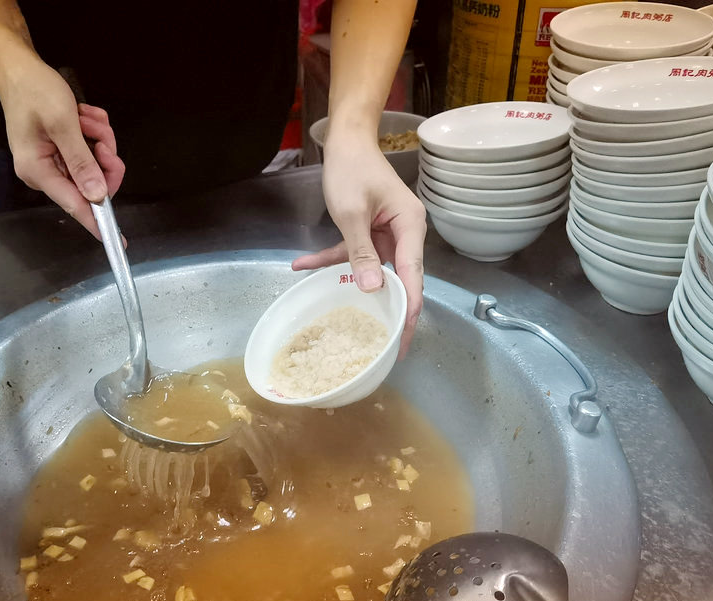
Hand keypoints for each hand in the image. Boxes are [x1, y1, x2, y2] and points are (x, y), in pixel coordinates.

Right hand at [0, 59, 124, 240]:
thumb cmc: (35, 91)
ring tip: (84, 116)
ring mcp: (52, 161)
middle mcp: (44, 172)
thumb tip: (96, 196)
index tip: (118, 241)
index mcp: (38, 171)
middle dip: (103, 155)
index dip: (98, 222)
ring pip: (94, 164)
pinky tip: (82, 115)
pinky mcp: (60, 150)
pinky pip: (88, 150)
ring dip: (98, 138)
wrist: (19, 67)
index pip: (75, 205)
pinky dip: (92, 132)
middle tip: (99, 133)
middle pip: (91, 182)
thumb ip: (82, 163)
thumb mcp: (63, 125)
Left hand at [295, 132, 426, 356]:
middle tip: (383, 347)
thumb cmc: (352, 170)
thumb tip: (374, 290)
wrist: (345, 140)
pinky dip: (329, 259)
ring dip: (350, 285)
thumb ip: (362, 253)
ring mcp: (387, 233)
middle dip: (388, 310)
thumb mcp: (352, 214)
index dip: (408, 309)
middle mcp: (405, 233)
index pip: (413, 276)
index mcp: (410, 227)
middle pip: (399, 279)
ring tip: (344, 322)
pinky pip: (353, 253)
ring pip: (373, 269)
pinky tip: (300, 264)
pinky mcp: (369, 231)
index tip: (402, 340)